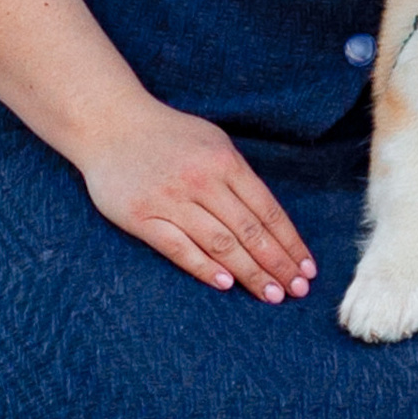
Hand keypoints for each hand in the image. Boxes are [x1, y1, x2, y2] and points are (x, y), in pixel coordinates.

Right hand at [78, 102, 316, 302]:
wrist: (110, 124)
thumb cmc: (169, 136)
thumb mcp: (213, 142)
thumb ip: (238, 177)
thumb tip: (269, 219)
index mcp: (225, 162)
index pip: (268, 210)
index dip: (290, 242)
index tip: (307, 268)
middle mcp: (202, 181)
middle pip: (249, 231)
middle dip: (278, 264)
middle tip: (297, 291)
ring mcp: (171, 199)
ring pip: (220, 243)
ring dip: (249, 272)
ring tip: (271, 294)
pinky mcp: (141, 217)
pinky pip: (178, 248)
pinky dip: (203, 267)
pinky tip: (225, 284)